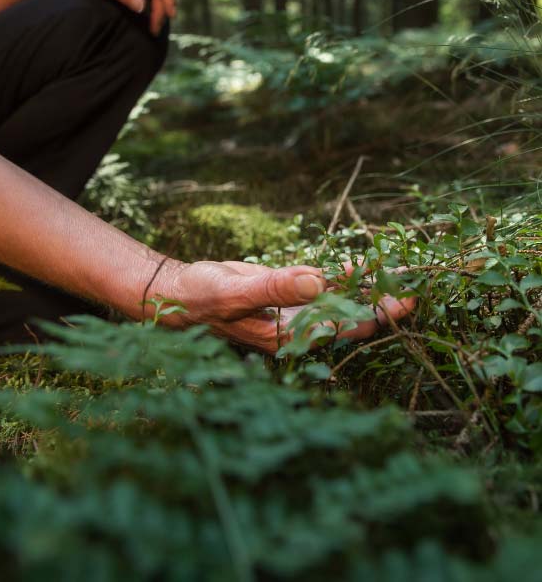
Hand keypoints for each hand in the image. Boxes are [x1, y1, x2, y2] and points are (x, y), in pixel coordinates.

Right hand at [156, 260, 414, 353]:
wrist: (183, 293)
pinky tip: (365, 266)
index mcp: (289, 336)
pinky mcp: (291, 294)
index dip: (378, 313)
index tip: (407, 296)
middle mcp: (299, 327)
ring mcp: (296, 311)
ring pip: (342, 301)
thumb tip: (319, 281)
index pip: (346, 329)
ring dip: (369, 288)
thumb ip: (275, 288)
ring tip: (402, 271)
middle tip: (419, 281)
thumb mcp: (234, 293)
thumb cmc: (203, 298)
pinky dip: (345, 276)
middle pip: (353, 318)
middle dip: (384, 301)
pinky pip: (325, 286)